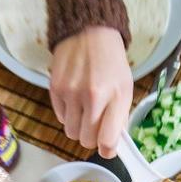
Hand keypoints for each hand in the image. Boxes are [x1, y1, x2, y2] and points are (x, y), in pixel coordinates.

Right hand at [49, 26, 133, 157]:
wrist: (89, 32)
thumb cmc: (111, 61)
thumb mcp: (125, 87)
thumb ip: (120, 117)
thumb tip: (111, 143)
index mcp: (114, 97)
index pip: (107, 140)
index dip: (108, 149)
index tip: (108, 148)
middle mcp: (91, 97)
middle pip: (86, 140)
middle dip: (92, 137)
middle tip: (97, 125)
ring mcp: (70, 93)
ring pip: (70, 132)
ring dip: (78, 127)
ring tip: (85, 111)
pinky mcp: (55, 88)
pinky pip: (60, 117)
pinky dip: (68, 114)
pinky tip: (75, 99)